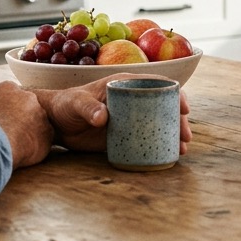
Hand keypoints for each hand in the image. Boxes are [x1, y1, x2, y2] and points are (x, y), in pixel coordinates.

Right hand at [0, 80, 53, 167]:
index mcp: (7, 89)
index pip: (10, 95)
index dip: (4, 109)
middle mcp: (28, 97)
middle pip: (26, 107)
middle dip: (20, 119)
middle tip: (8, 133)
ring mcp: (41, 114)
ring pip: (37, 123)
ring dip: (29, 133)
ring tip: (14, 145)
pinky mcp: (47, 133)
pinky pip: (43, 140)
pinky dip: (35, 147)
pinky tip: (23, 154)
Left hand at [37, 74, 192, 154]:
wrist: (53, 123)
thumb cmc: (65, 104)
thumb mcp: (76, 103)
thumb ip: (89, 108)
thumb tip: (104, 118)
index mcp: (125, 84)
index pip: (157, 84)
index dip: (175, 93)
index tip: (185, 107)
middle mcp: (132, 99)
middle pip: (163, 106)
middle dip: (179, 120)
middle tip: (186, 136)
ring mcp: (130, 118)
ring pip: (159, 123)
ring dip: (173, 134)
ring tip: (183, 149)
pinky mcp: (124, 135)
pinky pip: (146, 139)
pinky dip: (159, 146)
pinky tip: (168, 156)